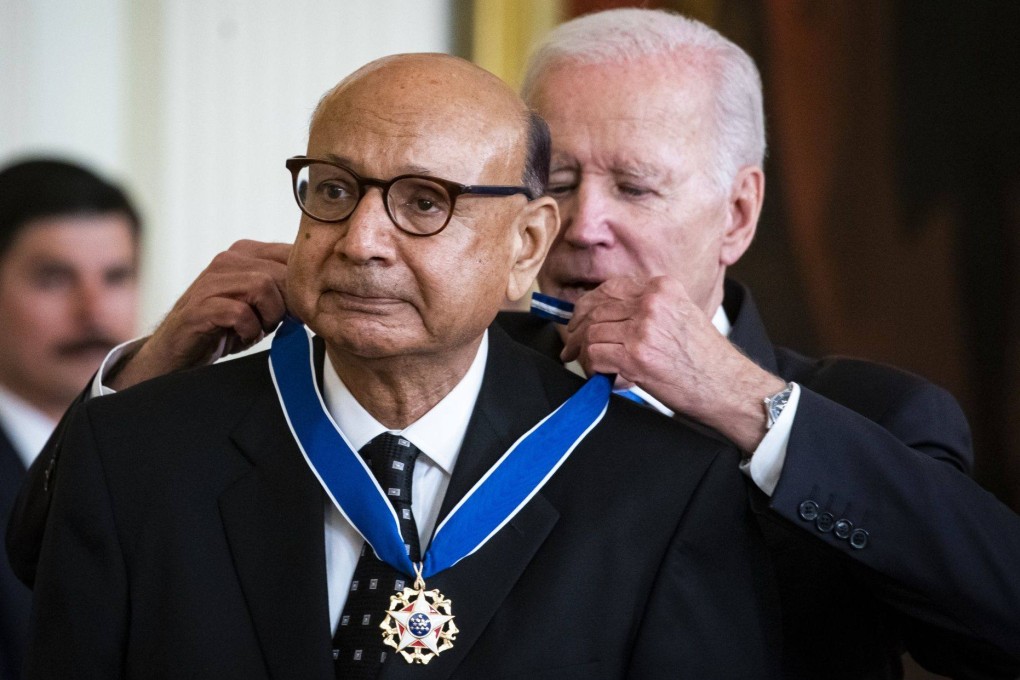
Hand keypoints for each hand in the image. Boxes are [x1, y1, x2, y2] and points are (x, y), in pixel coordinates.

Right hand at [108, 240, 290, 389]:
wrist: (179, 351)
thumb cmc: (226, 327)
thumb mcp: (262, 305)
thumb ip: (286, 291)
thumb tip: (324, 290)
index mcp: (246, 253)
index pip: (292, 255)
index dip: (304, 286)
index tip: (300, 311)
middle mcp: (228, 260)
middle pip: (282, 272)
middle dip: (288, 305)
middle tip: (277, 324)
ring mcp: (212, 281)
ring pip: (264, 287)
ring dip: (268, 316)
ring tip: (256, 329)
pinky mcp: (200, 306)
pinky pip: (240, 312)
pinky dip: (248, 330)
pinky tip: (240, 336)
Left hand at [561, 276, 785, 450]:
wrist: (728, 386)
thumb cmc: (705, 359)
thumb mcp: (681, 315)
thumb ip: (647, 309)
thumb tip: (603, 316)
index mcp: (662, 287)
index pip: (609, 288)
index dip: (587, 306)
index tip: (579, 320)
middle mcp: (652, 302)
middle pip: (596, 309)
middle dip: (578, 330)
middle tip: (571, 346)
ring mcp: (643, 328)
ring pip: (592, 333)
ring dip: (584, 352)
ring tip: (588, 364)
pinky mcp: (636, 356)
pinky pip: (595, 355)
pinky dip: (590, 367)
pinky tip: (600, 375)